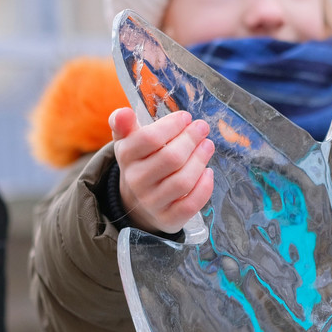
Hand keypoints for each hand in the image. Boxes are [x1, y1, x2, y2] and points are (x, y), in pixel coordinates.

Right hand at [109, 108, 214, 233]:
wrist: (138, 201)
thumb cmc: (141, 162)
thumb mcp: (129, 141)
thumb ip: (124, 124)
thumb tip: (123, 113)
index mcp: (126, 156)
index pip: (149, 138)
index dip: (171, 125)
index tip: (186, 117)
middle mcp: (136, 181)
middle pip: (171, 158)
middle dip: (191, 140)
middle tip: (202, 128)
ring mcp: (152, 202)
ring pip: (183, 181)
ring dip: (200, 160)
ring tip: (208, 146)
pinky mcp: (168, 219)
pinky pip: (190, 204)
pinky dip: (204, 187)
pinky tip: (208, 172)